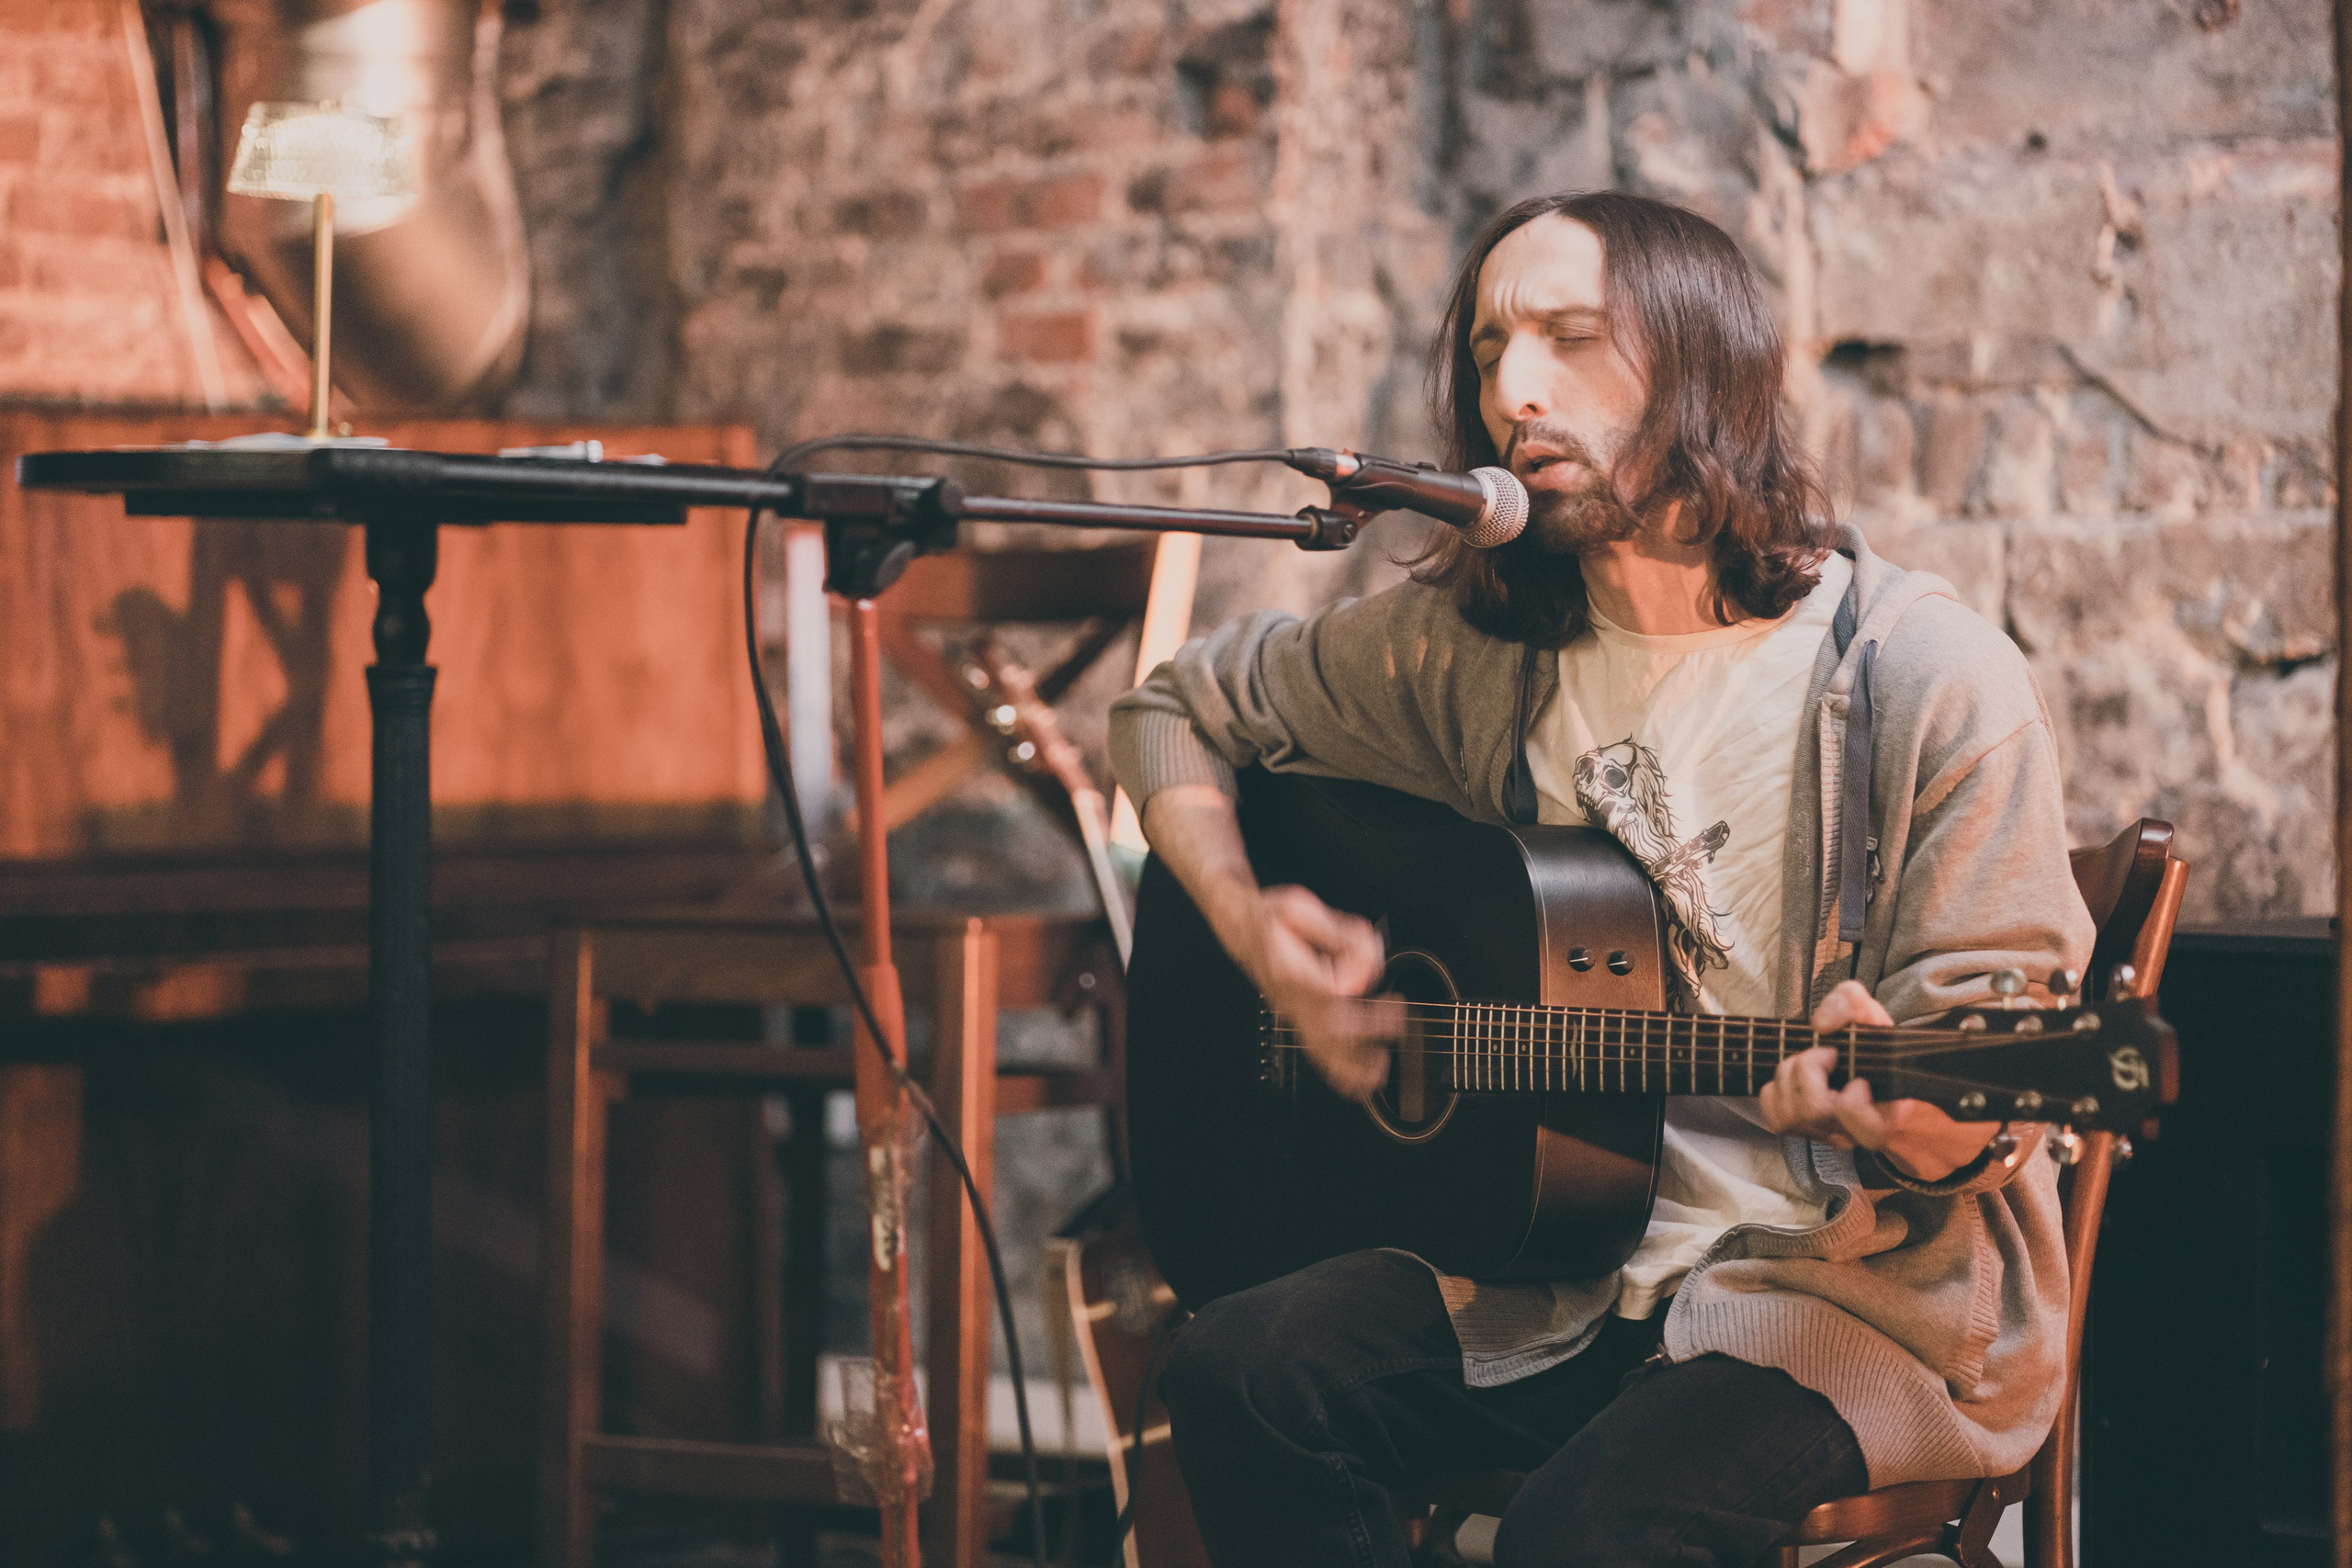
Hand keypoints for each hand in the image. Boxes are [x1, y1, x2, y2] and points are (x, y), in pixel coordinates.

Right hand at [1243, 884, 1396, 1101]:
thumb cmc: (1270, 918)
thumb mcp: (1299, 907)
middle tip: (1397, 1019)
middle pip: (1329, 1027)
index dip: (1356, 981)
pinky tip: (1361, 1084)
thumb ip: (1336, 932)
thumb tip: (1365, 955)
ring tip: (1381, 1067)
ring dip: (1353, 1063)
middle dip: (1367, 1028)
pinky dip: (1340, 1074)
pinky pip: (1318, 1055)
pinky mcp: (1299, 1021)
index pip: (1327, 988)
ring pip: (1322, 1050)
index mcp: (1288, 970)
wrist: (1241, 930)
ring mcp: (1293, 1014)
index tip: (1369, 957)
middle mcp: (1289, 998)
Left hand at [1755, 980, 2003, 1181]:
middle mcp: (1849, 1134)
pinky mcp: (1795, 1127)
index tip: (1859, 1080)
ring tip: (1809, 1062)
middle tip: (1826, 1054)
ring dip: (1790, 1074)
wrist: (1862, 1065)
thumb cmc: (1871, 1046)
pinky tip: (1794, 1077)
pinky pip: (1771, 1110)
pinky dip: (1776, 1087)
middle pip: (1813, 1111)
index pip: (1859, 1121)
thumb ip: (1851, 1004)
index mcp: (1881, 1118)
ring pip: (1789, 1113)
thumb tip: (1822, 1025)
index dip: (1853, 1100)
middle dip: (1810, 1068)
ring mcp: (1820, 1133)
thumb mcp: (1869, 1015)